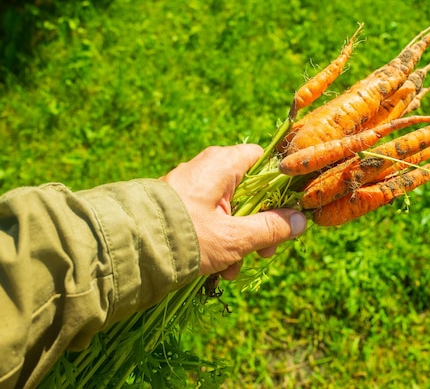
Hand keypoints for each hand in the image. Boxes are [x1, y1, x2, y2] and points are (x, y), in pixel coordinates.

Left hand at [161, 144, 306, 279]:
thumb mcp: (233, 237)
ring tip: (233, 269)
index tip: (289, 214)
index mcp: (222, 164)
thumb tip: (301, 221)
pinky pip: (212, 219)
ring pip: (232, 210)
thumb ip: (271, 228)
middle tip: (265, 252)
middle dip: (260, 226)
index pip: (265, 160)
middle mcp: (208, 169)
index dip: (281, 187)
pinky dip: (219, 242)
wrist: (128, 248)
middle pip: (251, 192)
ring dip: (239, 241)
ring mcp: (193, 188)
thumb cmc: (184, 235)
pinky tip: (217, 269)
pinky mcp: (182, 206)